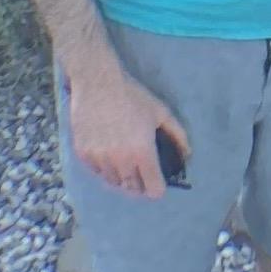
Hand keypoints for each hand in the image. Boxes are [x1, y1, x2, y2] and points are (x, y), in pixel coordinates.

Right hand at [65, 56, 187, 195]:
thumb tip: (187, 155)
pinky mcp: (83, 154)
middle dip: (140, 185)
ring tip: (125, 164)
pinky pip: (96, 172)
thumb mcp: (161, 113)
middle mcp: (121, 161)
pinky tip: (108, 156)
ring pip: (113, 182)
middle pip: (133, 189)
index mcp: (143, 152)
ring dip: (121, 178)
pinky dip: (104, 169)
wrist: (97, 81)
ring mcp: (99, 159)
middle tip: (142, 174)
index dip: (158, 188)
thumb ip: (178, 136)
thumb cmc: (132, 96)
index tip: (158, 183)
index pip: (153, 189)